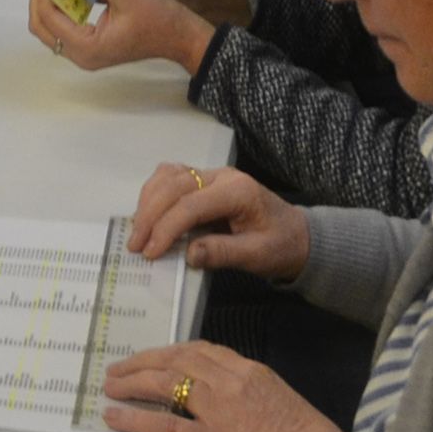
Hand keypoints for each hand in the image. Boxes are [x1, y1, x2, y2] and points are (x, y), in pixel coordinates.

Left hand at [31, 0, 216, 74]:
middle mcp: (82, 55)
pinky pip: (65, 28)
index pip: (48, 16)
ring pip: (51, 28)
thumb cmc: (160, 17)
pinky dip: (62, 7)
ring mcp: (86, 54)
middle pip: (42, 26)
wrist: (181, 36)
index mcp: (88, 46)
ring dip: (51, 1)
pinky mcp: (93, 47)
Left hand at [101, 340, 340, 431]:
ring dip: (132, 383)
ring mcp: (218, 409)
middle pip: (176, 359)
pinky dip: (135, 418)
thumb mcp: (281, 404)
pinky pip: (164, 424)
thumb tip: (228, 405)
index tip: (155, 356)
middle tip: (120, 368)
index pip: (201, 350)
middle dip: (144, 361)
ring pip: (165, 383)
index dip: (172, 351)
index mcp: (250, 371)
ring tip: (111, 387)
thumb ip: (250, 397)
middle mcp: (229, 381)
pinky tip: (115, 417)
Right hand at [127, 164, 310, 275]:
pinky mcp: (204, 180)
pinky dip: (154, 193)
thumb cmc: (279, 246)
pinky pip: (172, 177)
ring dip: (148, 201)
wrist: (296, 235)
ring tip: (138, 231)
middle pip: (174, 185)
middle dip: (150, 215)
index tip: (151, 253)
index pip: (191, 205)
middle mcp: (222, 176)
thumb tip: (188, 254)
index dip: (167, 228)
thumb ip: (224, 253)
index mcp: (237, 191)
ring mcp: (212, 175)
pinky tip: (148, 214)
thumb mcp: (258, 256)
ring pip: (168, 175)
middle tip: (136, 244)